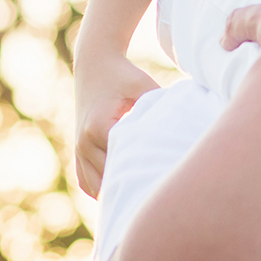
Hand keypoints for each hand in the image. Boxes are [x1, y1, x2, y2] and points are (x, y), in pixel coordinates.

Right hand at [74, 52, 162, 197]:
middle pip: (109, 180)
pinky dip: (104, 189)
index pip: (122, 163)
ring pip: (96, 188)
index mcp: (98, 128)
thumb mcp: (143, 87)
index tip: (164, 178)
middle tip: (159, 193)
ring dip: (117, 191)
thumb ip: (158, 106)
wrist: (95, 67)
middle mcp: (83, 143)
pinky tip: (125, 189)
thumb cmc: (124, 77)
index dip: (144, 171)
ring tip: (143, 194)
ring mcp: (78, 151)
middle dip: (133, 185)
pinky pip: (88, 184)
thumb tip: (182, 126)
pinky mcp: (77, 154)